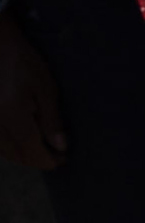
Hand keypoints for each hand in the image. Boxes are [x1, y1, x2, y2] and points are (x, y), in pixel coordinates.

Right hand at [0, 16, 59, 172]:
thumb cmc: (23, 62)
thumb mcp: (45, 89)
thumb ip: (51, 120)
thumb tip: (60, 147)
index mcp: (12, 114)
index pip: (31, 150)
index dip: (48, 160)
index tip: (62, 160)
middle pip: (15, 154)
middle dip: (36, 160)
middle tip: (55, 157)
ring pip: (2, 150)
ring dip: (21, 156)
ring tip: (40, 151)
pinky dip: (8, 147)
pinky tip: (20, 143)